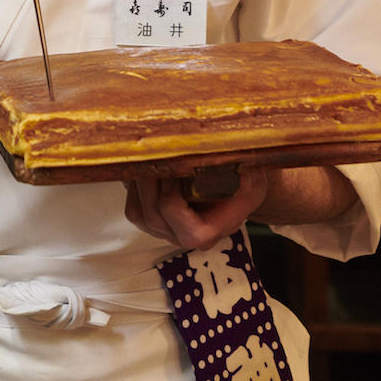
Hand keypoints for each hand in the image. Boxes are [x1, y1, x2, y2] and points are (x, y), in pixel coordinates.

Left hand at [124, 168, 268, 251]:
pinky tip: (146, 169)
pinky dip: (133, 188)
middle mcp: (184, 236)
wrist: (241, 190)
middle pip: (151, 215)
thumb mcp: (247, 172)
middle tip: (153, 155)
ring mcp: (166, 232)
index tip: (175, 166)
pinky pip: (134, 209)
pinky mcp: (154, 222)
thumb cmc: (244, 181)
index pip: (176, 215)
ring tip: (149, 160)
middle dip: (148, 182)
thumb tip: (208, 144)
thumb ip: (229, 166)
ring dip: (137, 185)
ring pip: (137, 213)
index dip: (170, 191)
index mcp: (208, 231)